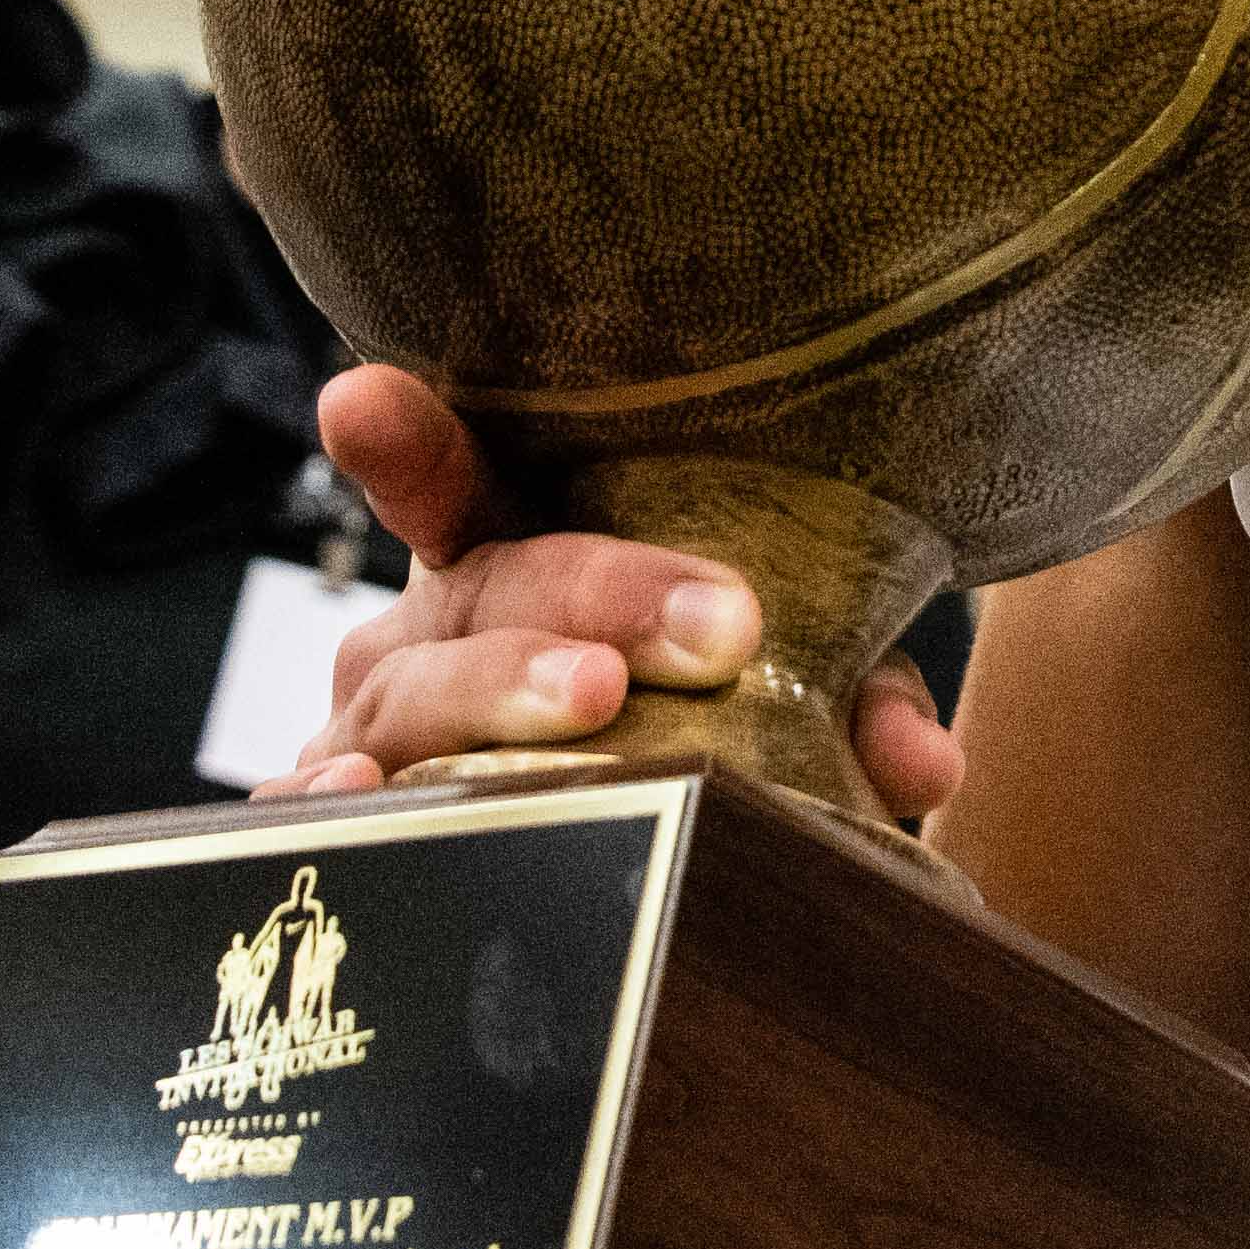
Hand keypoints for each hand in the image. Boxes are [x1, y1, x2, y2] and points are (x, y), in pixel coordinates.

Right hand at [270, 370, 962, 818]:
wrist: (604, 846)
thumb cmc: (675, 724)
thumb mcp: (770, 692)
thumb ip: (848, 700)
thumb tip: (925, 760)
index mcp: (508, 554)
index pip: (457, 477)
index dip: (410, 440)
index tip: (365, 402)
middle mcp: (424, 629)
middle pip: (492, 589)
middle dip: (603, 597)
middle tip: (712, 633)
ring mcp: (372, 726)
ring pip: (417, 694)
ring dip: (508, 690)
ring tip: (594, 699)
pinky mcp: (349, 830)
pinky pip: (324, 816)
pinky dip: (341, 806)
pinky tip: (366, 793)